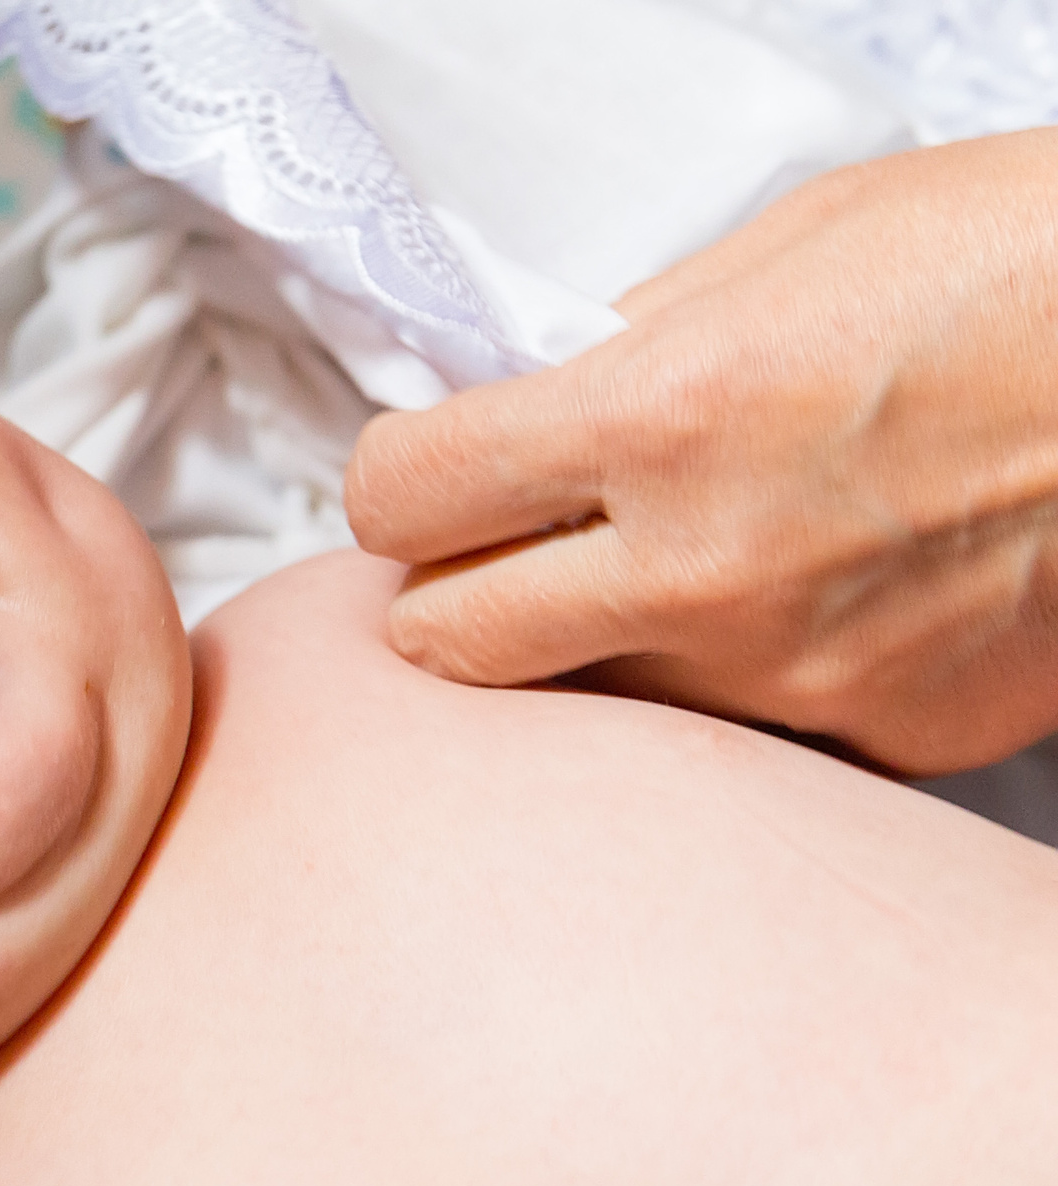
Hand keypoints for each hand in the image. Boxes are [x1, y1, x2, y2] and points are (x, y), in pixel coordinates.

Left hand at [346, 127, 1057, 774]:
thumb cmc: (1031, 268)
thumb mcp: (803, 245)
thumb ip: (644, 335)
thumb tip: (545, 383)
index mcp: (665, 416)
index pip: (402, 496)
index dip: (396, 479)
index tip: (425, 469)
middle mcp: (708, 568)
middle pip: (442, 642)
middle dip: (446, 590)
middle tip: (498, 546)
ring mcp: (798, 672)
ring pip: (587, 702)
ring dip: (593, 646)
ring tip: (685, 566)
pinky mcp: (890, 734)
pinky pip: (746, 732)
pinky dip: (742, 683)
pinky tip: (806, 608)